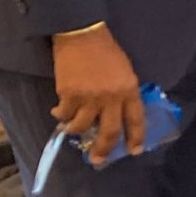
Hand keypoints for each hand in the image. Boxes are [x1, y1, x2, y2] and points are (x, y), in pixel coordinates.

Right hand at [51, 24, 144, 164]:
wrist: (82, 36)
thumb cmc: (106, 51)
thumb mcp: (125, 71)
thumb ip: (123, 93)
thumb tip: (114, 115)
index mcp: (129, 89)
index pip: (135, 119)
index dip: (135, 137)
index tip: (134, 151)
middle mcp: (111, 97)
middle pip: (109, 132)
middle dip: (103, 149)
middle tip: (97, 160)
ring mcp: (89, 97)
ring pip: (81, 127)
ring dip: (76, 131)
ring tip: (72, 128)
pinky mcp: (68, 95)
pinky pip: (64, 115)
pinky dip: (61, 116)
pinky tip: (60, 111)